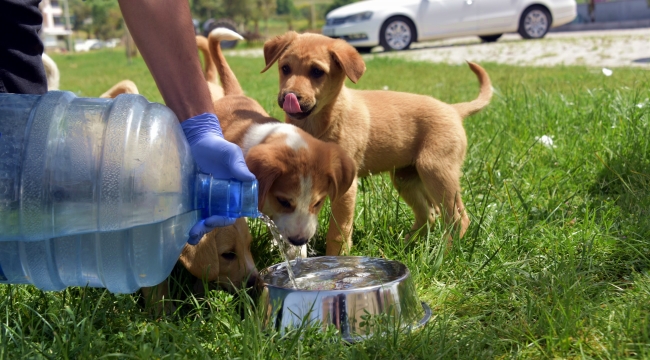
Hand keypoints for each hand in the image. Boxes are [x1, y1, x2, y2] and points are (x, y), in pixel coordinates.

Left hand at [181, 113, 255, 243]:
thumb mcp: (230, 153)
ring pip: (208, 219)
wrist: (198, 141)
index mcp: (236, 191)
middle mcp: (224, 199)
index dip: (225, 218)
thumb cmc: (218, 146)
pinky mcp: (196, 198)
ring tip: (191, 237)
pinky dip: (192, 223)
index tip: (213, 218)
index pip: (234, 211)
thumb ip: (238, 166)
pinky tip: (185, 230)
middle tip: (197, 229)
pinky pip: (196, 213)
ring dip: (201, 230)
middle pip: (219, 218)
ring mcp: (210, 199)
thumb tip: (249, 179)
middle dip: (209, 226)